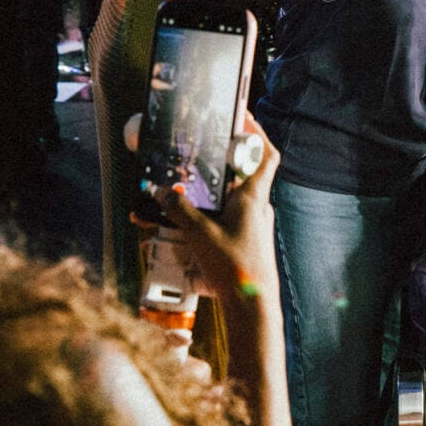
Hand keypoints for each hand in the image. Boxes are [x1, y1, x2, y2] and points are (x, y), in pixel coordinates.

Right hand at [161, 116, 280, 314]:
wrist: (252, 307)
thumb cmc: (235, 268)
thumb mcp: (200, 235)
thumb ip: (178, 210)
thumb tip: (160, 191)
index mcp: (253, 197)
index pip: (265, 154)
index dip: (256, 133)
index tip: (240, 118)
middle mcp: (257, 208)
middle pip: (242, 174)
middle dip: (218, 163)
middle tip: (196, 153)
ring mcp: (253, 226)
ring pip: (230, 199)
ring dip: (208, 194)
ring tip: (180, 192)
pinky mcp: (246, 242)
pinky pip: (226, 221)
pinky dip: (207, 218)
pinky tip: (184, 226)